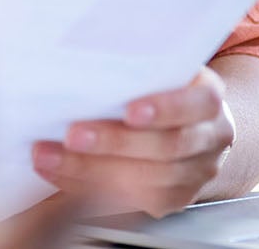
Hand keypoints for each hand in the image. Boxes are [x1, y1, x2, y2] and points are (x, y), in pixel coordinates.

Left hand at [33, 66, 235, 217]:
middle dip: (114, 142)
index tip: (129, 111)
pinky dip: (88, 186)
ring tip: (48, 156)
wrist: (188, 123)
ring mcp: (195, 173)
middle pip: (166, 147)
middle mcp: (210, 139)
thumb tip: (78, 57)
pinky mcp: (173, 199)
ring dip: (90, 169)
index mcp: (208, 98)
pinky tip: (58, 172)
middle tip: (72, 135)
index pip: (197, 103)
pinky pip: (132, 201)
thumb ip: (134, 66)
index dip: (166, 108)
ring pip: (146, 179)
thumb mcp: (155, 67)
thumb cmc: (158, 86)